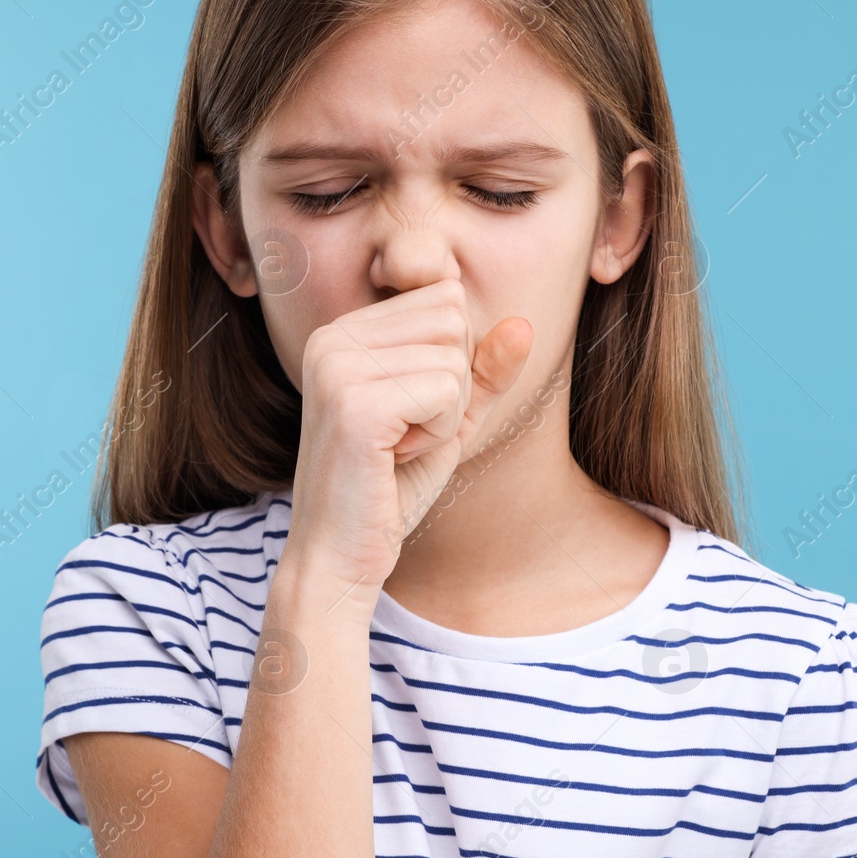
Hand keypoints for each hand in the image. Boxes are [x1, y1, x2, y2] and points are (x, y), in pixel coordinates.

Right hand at [284, 278, 532, 595]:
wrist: (339, 557)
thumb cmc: (389, 489)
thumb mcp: (448, 420)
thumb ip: (482, 371)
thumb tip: (525, 324)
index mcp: (343, 331)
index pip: (446, 300)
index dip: (450, 365)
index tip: (406, 414)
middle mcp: (331, 337)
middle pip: (453, 320)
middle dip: (452, 387)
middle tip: (405, 435)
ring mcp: (337, 366)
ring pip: (453, 358)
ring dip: (445, 415)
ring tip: (398, 448)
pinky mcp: (354, 403)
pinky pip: (445, 391)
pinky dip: (438, 434)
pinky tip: (396, 459)